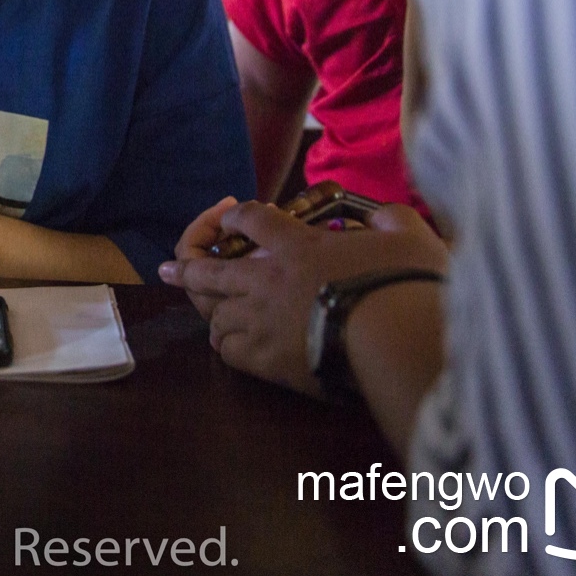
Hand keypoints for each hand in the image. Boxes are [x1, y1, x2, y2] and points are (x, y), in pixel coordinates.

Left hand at [157, 202, 447, 395]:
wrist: (396, 339)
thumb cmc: (405, 283)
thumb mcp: (409, 237)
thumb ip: (391, 220)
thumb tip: (385, 217)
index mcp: (297, 245)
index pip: (251, 220)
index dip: (235, 217)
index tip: (232, 216)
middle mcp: (266, 279)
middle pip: (208, 267)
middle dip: (185, 265)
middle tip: (166, 268)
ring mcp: (260, 319)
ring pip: (213, 312)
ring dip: (213, 309)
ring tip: (213, 311)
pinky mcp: (265, 359)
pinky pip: (227, 350)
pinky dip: (225, 344)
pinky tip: (229, 345)